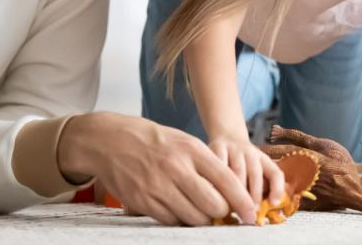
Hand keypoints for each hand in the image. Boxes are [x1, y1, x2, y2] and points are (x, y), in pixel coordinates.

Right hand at [57, 112, 251, 225]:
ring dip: (203, 220)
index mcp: (191, 151)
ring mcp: (157, 187)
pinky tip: (181, 210)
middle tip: (224, 213)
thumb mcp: (185, 142)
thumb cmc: (155, 142)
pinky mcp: (142, 201)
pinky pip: (171, 221)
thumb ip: (208, 165)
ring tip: (203, 212)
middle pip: (213, 205)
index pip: (226, 181)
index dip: (242, 202)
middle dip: (223, 214)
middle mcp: (176, 169)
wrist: (110, 141)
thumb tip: (232, 192)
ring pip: (193, 218)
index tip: (251, 214)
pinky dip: (180, 220)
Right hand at [208, 134, 284, 209]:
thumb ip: (262, 186)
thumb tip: (265, 207)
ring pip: (237, 171)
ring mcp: (233, 149)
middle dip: (254, 195)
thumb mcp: (256, 169)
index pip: (275, 173)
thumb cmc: (242, 162)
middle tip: (250, 212)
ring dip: (235, 191)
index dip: (277, 188)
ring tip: (233, 207)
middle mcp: (251, 152)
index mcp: (263, 159)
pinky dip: (217, 180)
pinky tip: (216, 193)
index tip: (273, 204)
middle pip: (255, 173)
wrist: (226, 137)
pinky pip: (218, 165)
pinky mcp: (216, 147)